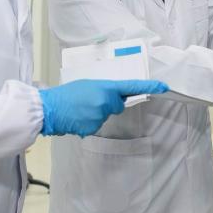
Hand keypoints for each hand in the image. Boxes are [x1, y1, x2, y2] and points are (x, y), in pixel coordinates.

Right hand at [39, 79, 168, 136]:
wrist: (49, 109)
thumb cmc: (66, 94)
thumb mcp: (88, 85)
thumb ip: (105, 90)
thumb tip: (115, 99)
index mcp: (105, 88)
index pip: (131, 87)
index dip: (149, 87)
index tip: (163, 87)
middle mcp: (106, 102)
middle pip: (117, 105)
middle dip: (108, 103)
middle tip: (90, 100)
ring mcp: (100, 116)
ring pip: (106, 115)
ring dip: (96, 113)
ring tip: (80, 108)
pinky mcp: (94, 128)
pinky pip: (97, 125)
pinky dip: (90, 122)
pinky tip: (78, 117)